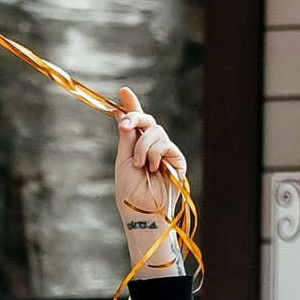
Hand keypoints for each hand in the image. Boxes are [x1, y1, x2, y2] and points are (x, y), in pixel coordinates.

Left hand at [110, 88, 185, 259]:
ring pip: (156, 131)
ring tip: (139, 165)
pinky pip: (166, 144)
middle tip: (124, 126)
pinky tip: (152, 168)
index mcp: (136, 146)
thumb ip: (127, 138)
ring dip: (143, 146)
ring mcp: (165, 153)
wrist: (141, 209)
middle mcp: (152, 147)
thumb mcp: (123, 160)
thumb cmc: (129, 191)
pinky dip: (155, 154)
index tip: (123, 90)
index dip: (131, 105)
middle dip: (135, 118)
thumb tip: (124, 115)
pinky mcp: (177, 160)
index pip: (136, 122)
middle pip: (148, 121)